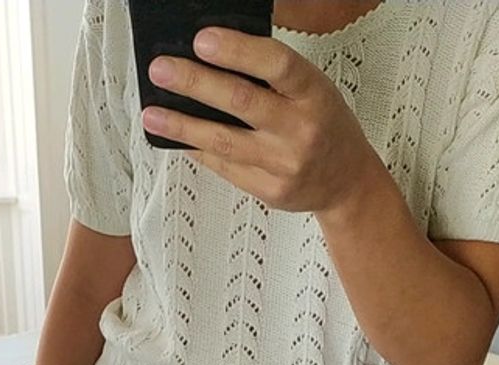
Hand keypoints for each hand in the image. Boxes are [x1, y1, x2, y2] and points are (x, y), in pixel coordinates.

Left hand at [144, 26, 380, 215]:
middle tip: (161, 70)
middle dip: (195, 83)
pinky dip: (199, 150)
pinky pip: (225, 168)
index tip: (202, 40)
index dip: (238, 51)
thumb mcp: (314, 90)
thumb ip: (274, 78)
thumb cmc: (325, 124)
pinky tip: (178, 138)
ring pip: (224, 142)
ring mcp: (284, 165)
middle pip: (241, 102)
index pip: (277, 65)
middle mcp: (301, 130)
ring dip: (182, 126)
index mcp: (315, 94)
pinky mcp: (269, 191)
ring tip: (152, 113)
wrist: (346, 182)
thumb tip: (213, 60)